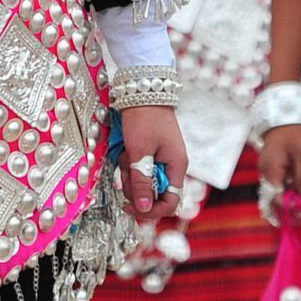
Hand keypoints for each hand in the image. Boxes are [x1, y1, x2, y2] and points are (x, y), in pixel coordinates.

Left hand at [118, 105, 187, 220]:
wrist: (143, 89)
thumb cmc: (144, 117)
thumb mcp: (139, 151)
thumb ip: (142, 181)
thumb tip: (144, 209)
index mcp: (176, 167)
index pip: (170, 203)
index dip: (150, 211)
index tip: (130, 207)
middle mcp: (172, 166)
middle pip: (154, 194)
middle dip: (135, 188)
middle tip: (124, 172)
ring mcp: (162, 159)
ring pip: (144, 182)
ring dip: (130, 174)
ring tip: (125, 155)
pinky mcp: (152, 153)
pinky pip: (139, 168)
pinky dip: (129, 164)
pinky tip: (125, 151)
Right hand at [258, 123, 300, 220]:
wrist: (286, 106)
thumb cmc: (294, 128)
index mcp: (270, 170)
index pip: (276, 198)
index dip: (290, 205)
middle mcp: (266, 170)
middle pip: (277, 193)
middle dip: (293, 198)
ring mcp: (269, 165)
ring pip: (280, 185)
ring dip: (293, 189)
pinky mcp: (273, 160)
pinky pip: (281, 176)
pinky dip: (292, 179)